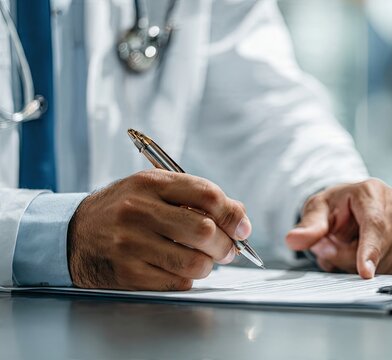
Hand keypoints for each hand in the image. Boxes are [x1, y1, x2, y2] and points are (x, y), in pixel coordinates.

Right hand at [67, 169, 251, 289]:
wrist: (74, 234)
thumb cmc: (123, 210)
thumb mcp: (154, 190)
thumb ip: (197, 198)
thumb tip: (239, 216)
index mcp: (151, 183)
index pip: (207, 195)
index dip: (233, 215)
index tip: (242, 228)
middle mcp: (139, 210)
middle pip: (204, 231)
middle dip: (226, 245)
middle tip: (228, 250)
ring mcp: (131, 243)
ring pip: (194, 262)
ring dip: (208, 266)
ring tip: (204, 261)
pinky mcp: (127, 272)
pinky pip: (176, 283)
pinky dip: (186, 280)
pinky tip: (178, 270)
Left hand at [285, 179, 391, 278]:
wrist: (355, 206)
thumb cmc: (338, 206)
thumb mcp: (317, 209)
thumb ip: (308, 226)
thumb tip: (295, 239)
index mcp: (374, 192)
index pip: (375, 224)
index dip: (369, 250)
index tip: (365, 272)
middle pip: (376, 248)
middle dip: (348, 257)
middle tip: (330, 247)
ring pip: (385, 264)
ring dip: (359, 264)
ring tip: (349, 247)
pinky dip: (375, 269)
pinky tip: (364, 255)